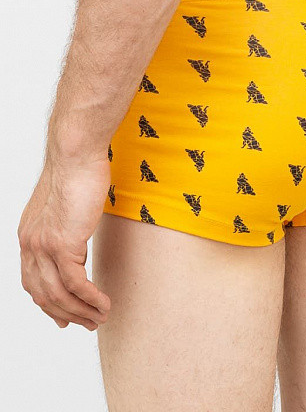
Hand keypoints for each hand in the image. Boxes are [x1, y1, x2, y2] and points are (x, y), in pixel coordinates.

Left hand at [18, 155, 111, 329]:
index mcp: (29, 235)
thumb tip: (75, 235)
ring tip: (101, 318)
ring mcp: (44, 246)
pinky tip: (104, 304)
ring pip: (60, 294)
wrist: (75, 155)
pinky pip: (76, 284)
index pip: (32, 280)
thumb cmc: (75, 170)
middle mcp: (30, 244)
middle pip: (43, 294)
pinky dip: (91, 299)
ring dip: (82, 312)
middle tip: (88, 323)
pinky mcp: (63, 245)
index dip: (48, 302)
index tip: (64, 316)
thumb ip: (64, 223)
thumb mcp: (64, 203)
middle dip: (66, 314)